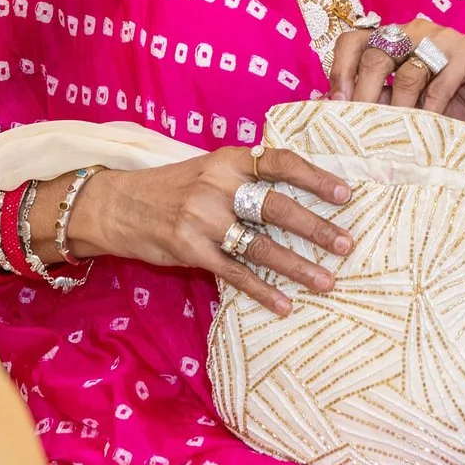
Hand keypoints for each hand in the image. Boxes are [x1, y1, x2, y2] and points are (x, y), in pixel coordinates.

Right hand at [63, 146, 353, 316]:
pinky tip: (284, 305)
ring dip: (297, 265)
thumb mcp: (210, 170)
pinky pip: (235, 273)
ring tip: (326, 281)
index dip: (315, 177)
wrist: (117, 205)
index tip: (345, 193)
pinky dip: (262, 290)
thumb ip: (246, 177)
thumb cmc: (173, 187)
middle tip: (346, 244)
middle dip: (316, 227)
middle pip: (277, 206)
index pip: (281, 162)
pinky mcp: (190, 250)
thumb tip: (300, 195)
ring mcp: (203, 219)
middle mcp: (219, 186)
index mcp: (229, 159)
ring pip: (261, 244)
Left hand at [330, 18, 464, 129]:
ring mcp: (442, 39)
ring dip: (398, 109)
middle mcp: (414, 32)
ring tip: (393, 137)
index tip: (334, 103)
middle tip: (357, 128)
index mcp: (394, 38)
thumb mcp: (411, 102)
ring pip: (407, 72)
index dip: (339, 69)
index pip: (353, 41)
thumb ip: (380, 99)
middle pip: (375, 54)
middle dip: (362, 94)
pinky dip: (430, 110)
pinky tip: (427, 129)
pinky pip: (441, 83)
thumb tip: (335, 113)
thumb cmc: (457, 100)